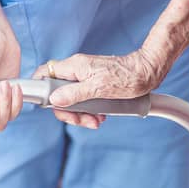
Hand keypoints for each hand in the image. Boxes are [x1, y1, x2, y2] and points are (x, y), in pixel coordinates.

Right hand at [32, 49, 163, 128]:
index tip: (47, 105)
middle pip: (56, 92)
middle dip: (67, 110)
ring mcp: (85, 77)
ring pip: (70, 98)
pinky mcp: (94, 84)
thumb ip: (74, 93)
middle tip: (80, 120)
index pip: (44, 73)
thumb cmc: (128, 77)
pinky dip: (89, 110)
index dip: (39, 88)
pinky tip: (100, 117)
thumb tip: (53, 99)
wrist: (149, 72)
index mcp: (74, 67)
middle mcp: (76, 70)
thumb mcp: (99, 88)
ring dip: (80, 113)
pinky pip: (83, 99)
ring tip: (95, 121)